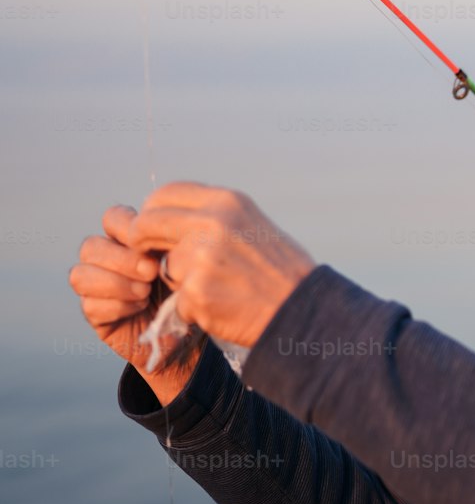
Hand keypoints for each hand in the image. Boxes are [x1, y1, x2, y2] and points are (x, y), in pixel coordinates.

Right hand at [69, 204, 202, 403]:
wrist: (188, 335)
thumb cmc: (188, 292)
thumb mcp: (184, 262)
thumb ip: (169, 244)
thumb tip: (162, 234)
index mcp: (128, 240)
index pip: (112, 218)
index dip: (129, 228)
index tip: (157, 244)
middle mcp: (107, 261)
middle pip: (90, 246)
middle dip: (122, 259)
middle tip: (151, 271)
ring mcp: (97, 288)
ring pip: (80, 275)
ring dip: (116, 283)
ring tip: (145, 293)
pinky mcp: (95, 316)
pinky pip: (90, 305)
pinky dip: (117, 306)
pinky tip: (140, 308)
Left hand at [126, 183, 315, 349]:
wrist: (303, 310)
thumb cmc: (280, 271)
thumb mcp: (251, 224)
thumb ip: (212, 217)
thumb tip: (168, 217)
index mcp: (227, 202)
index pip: (166, 194)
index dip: (152, 212)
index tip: (152, 228)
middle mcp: (212, 223)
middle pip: (148, 224)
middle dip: (142, 243)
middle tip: (149, 258)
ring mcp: (202, 258)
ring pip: (163, 267)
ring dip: (179, 281)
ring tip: (217, 289)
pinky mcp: (196, 293)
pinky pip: (177, 300)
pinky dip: (194, 309)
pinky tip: (222, 307)